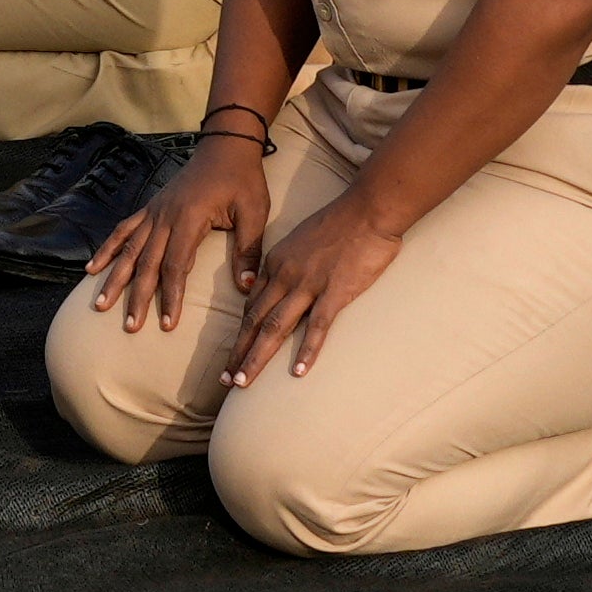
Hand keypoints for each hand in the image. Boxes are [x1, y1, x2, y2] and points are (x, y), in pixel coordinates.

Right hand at [89, 133, 269, 330]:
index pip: (175, 264)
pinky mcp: (151, 208)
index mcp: (190, 218)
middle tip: (131, 327)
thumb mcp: (254, 212)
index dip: (171, 295)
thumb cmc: (242, 179)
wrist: (225, 146)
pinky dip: (107, 250)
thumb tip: (245, 288)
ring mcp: (154, 212)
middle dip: (137, 297)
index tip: (168, 323)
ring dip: (114, 278)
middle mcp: (165, 216)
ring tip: (100, 305)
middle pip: (146, 263)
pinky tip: (92, 269)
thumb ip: (247, 250)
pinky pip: (123, 231)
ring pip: (128, 250)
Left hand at [226, 188, 402, 382]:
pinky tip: (297, 373)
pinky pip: (317, 326)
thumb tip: (281, 287)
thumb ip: (289, 265)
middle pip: (255, 321)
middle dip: (238, 353)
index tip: (232, 356)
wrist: (367, 209)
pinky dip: (306, 351)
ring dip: (257, 357)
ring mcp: (308, 284)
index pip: (251, 305)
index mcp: (276, 263)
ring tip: (243, 382)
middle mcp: (285, 275)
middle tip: (224, 381)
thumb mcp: (301, 240)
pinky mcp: (335, 291)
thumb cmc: (340, 223)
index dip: (240, 333)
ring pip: (275, 327)